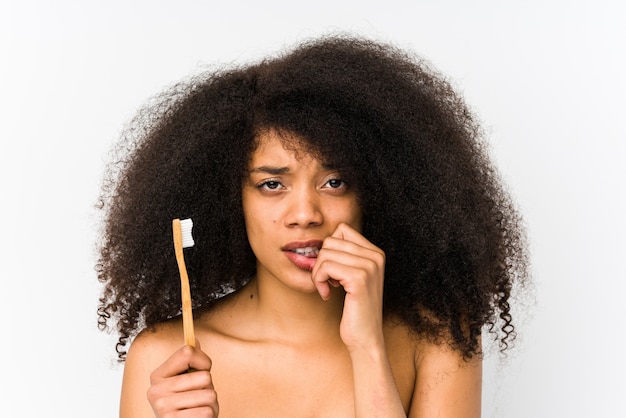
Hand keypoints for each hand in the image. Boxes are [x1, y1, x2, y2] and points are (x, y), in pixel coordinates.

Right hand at [147, 341, 218, 416]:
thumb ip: (190, 361)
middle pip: (204, 376)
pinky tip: (197, 417)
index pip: (187, 352)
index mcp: (158, 375)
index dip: (203, 361)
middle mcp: (156, 390)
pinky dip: (209, 415)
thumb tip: (195, 341)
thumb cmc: (187, 403)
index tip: (202, 370)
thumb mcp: (186, 381)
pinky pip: (207, 411)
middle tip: (199, 396)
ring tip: (199, 407)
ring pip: (210, 395)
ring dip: (211, 403)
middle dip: (209, 387)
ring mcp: (163, 407)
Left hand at [311, 223, 385, 351]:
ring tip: (326, 288)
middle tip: (326, 282)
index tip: (332, 271)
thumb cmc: (355, 310)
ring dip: (318, 273)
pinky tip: (326, 295)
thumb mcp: (353, 277)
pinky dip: (319, 281)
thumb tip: (323, 242)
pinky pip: (325, 267)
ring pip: (325, 253)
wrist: (365, 338)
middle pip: (331, 241)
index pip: (342, 230)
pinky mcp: (359, 279)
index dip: (329, 249)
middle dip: (320, 262)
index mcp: (376, 253)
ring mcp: (369, 267)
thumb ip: (345, 257)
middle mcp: (376, 256)